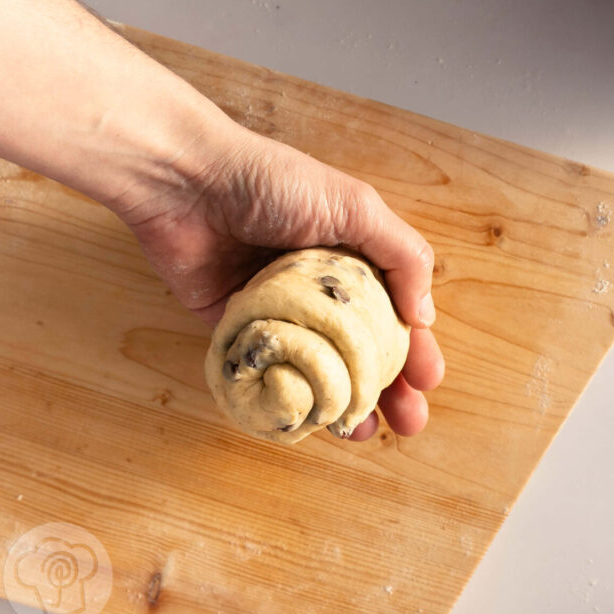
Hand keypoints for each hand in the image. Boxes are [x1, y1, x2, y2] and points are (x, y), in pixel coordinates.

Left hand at [119, 125, 443, 440]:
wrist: (185, 181)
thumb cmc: (274, 183)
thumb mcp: (355, 206)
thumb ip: (401, 255)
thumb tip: (425, 315)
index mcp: (352, 256)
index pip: (394, 312)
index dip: (415, 347)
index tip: (428, 380)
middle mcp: (319, 288)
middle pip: (362, 348)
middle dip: (390, 388)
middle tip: (409, 422)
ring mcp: (279, 311)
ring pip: (319, 368)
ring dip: (343, 402)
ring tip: (362, 432)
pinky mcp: (234, 327)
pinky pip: (269, 369)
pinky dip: (288, 397)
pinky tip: (308, 422)